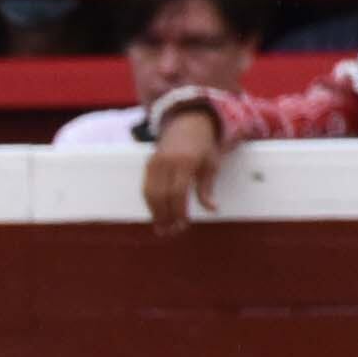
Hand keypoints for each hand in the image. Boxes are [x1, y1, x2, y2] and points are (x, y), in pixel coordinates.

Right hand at [142, 108, 222, 234]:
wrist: (188, 124)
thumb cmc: (203, 147)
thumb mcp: (211, 165)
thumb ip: (207, 188)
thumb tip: (211, 209)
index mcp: (185, 161)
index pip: (178, 193)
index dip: (179, 211)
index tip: (183, 224)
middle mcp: (167, 162)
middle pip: (161, 196)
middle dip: (165, 216)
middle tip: (171, 232)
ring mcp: (155, 162)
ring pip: (149, 194)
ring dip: (155, 213)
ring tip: (162, 228)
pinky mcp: (148, 164)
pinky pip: (146, 188)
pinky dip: (150, 204)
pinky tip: (157, 214)